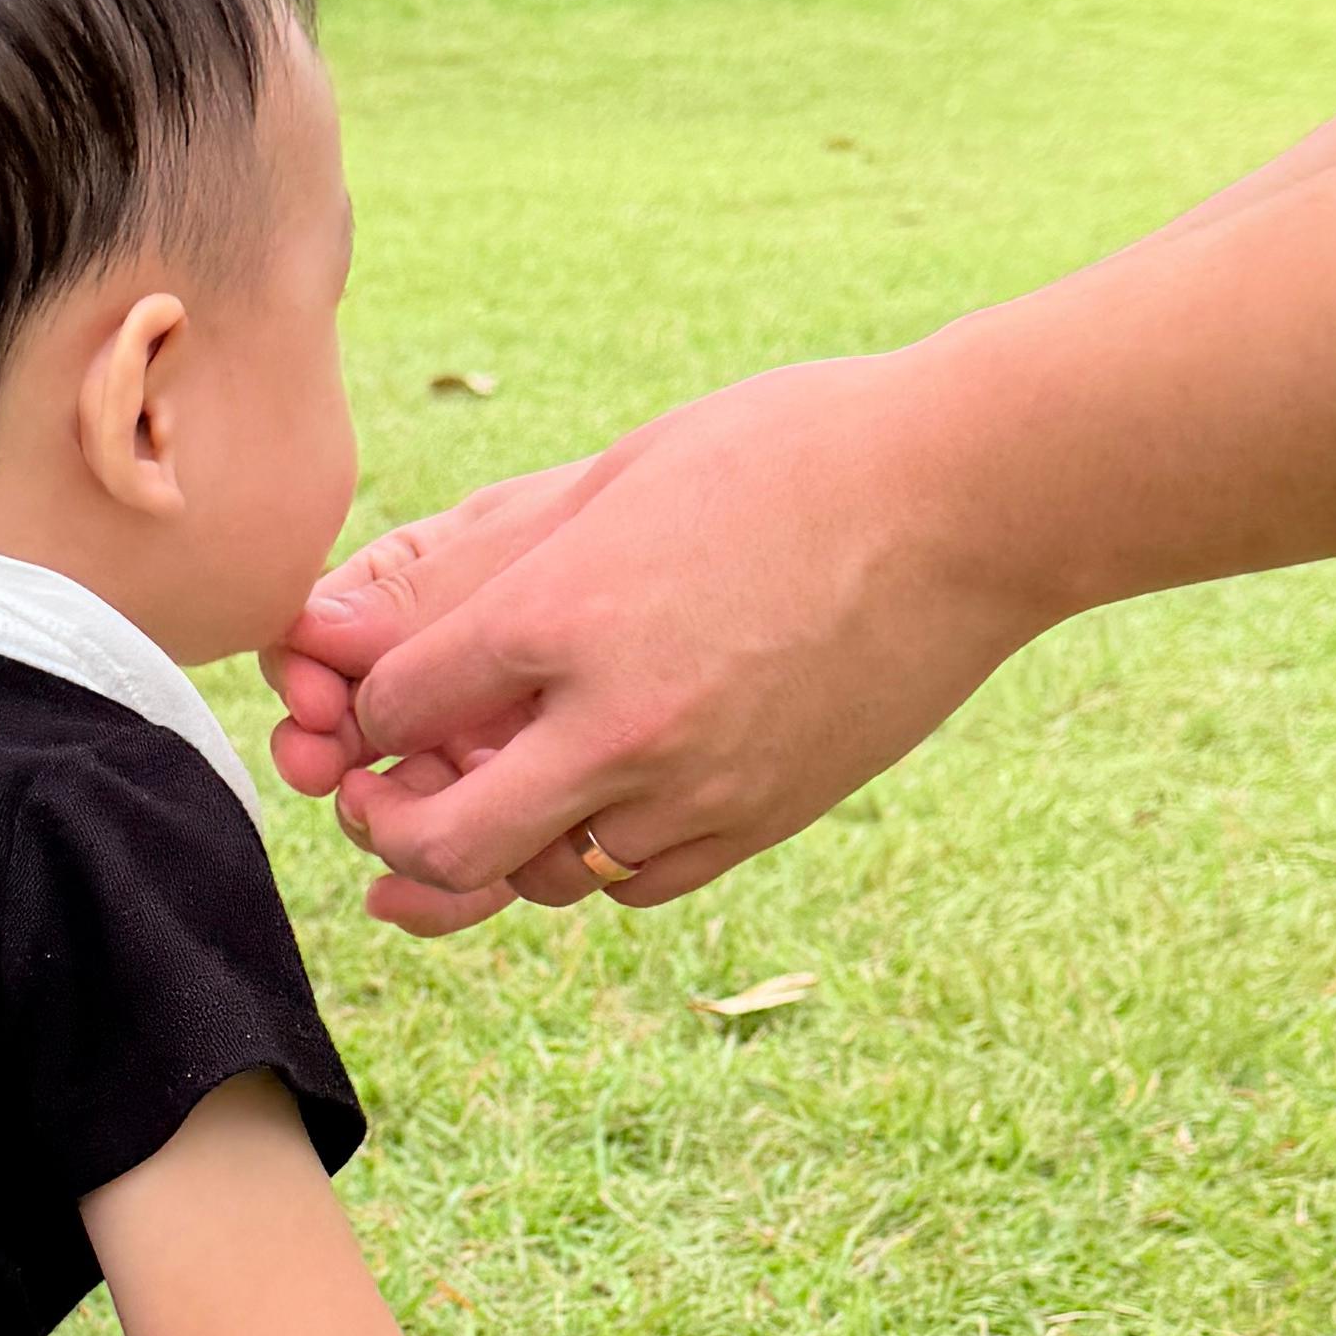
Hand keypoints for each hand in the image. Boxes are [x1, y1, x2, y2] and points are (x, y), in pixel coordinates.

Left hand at [287, 352, 1062, 929]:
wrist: (967, 501)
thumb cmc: (791, 452)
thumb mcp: (621, 476)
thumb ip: (496, 562)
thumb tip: (369, 627)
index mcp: (562, 613)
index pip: (396, 708)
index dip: (368, 706)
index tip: (378, 691)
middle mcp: (617, 722)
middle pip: (444, 841)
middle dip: (391, 825)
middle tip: (385, 797)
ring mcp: (695, 786)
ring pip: (540, 876)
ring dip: (501, 843)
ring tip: (504, 788)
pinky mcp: (760, 821)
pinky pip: (636, 883)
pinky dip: (596, 855)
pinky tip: (601, 798)